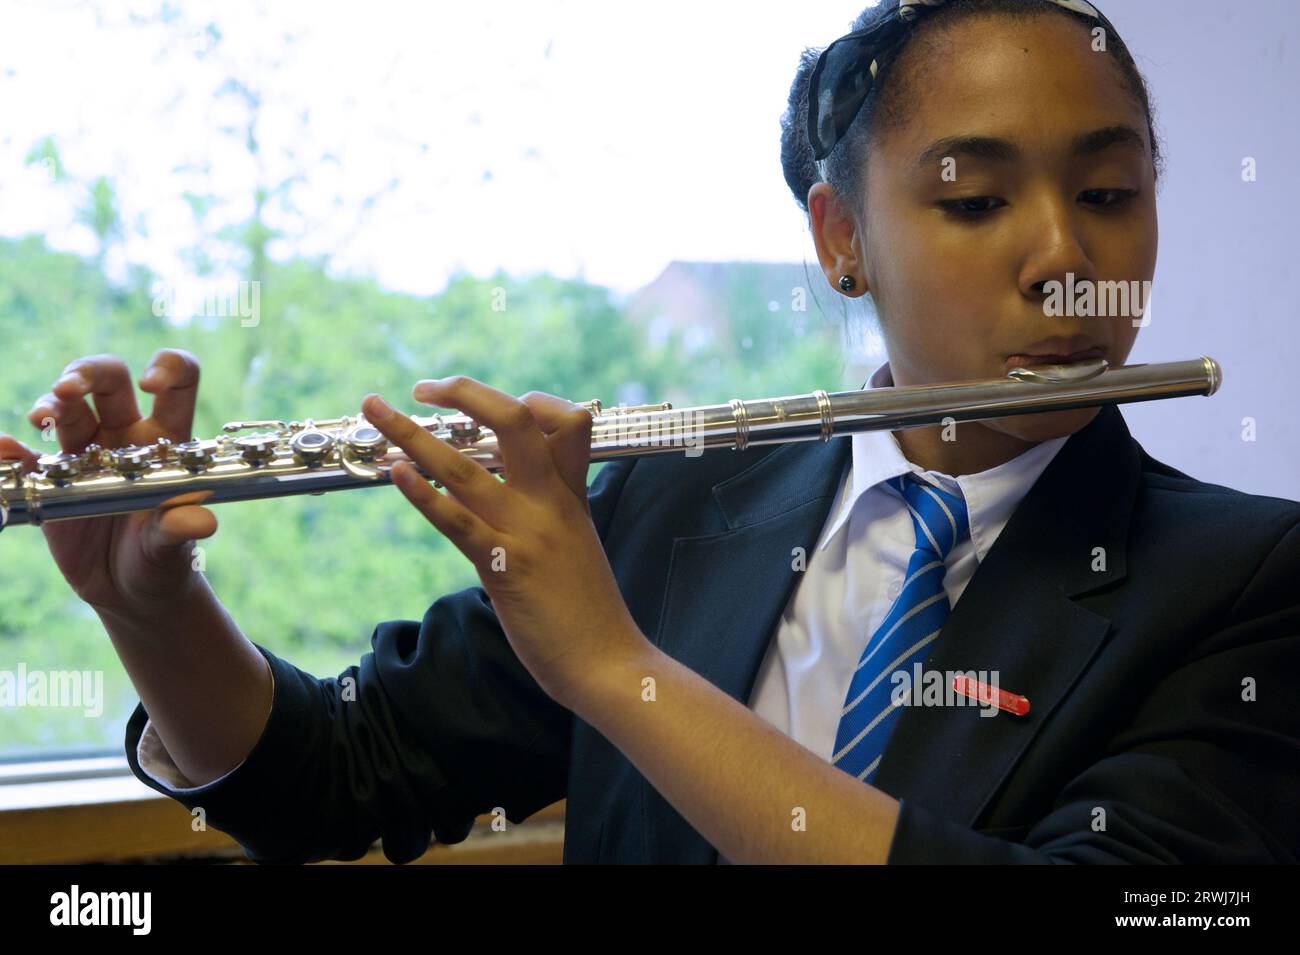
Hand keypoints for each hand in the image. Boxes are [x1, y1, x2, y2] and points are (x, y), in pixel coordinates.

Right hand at [0, 350, 215, 615]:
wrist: (130, 592)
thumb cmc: (164, 559)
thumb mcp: (174, 546)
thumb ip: (180, 529)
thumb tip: (201, 522)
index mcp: (166, 440)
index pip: (178, 384)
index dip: (168, 368)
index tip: (150, 383)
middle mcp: (125, 436)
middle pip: (108, 381)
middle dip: (88, 373)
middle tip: (69, 389)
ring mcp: (84, 454)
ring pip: (65, 409)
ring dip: (50, 404)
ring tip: (43, 418)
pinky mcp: (50, 479)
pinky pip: (24, 456)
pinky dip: (8, 449)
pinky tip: (1, 448)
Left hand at [361, 376, 650, 708]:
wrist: (609, 663)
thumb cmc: (589, 611)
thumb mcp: (579, 542)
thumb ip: (554, 508)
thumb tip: (518, 491)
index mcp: (572, 494)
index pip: (565, 419)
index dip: (526, 400)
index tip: (487, 406)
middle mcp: (550, 502)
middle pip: (515, 420)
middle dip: (465, 392)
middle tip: (426, 386)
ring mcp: (528, 532)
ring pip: (465, 467)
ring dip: (412, 434)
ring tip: (374, 410)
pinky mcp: (505, 568)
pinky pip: (458, 521)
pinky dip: (423, 494)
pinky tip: (396, 474)